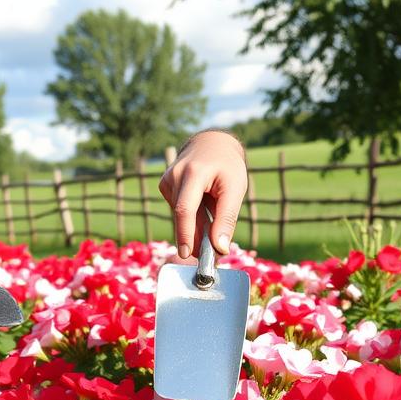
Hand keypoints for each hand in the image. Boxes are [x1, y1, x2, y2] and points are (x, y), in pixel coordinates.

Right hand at [159, 130, 247, 257]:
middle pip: (181, 216)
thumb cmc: (227, 166)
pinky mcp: (165, 185)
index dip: (185, 234)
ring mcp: (167, 180)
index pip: (185, 209)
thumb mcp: (236, 189)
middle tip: (209, 255)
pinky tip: (202, 206)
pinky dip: (191, 216)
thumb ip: (227, 219)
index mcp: (193, 173)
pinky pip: (178, 209)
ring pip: (180, 216)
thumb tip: (220, 249)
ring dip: (195, 227)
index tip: (188, 254)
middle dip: (193, 239)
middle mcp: (175, 175)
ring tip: (212, 220)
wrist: (212, 144)